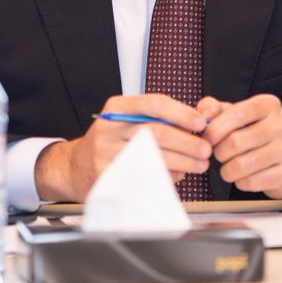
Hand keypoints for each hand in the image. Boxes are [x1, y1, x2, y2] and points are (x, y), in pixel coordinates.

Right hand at [34, 94, 209, 201]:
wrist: (75, 167)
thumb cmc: (111, 142)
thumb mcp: (128, 121)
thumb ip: (161, 118)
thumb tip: (201, 119)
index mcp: (117, 109)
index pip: (153, 104)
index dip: (181, 113)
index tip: (200, 123)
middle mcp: (109, 128)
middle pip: (156, 132)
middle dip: (187, 142)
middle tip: (206, 149)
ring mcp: (105, 155)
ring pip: (152, 156)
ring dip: (182, 162)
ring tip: (199, 164)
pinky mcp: (107, 178)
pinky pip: (143, 177)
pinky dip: (166, 177)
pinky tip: (178, 175)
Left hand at [198, 94, 281, 198]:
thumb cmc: (253, 132)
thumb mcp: (235, 114)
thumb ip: (214, 108)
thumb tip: (204, 116)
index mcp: (268, 105)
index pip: (237, 114)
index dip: (215, 129)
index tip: (207, 139)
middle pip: (236, 142)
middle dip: (219, 152)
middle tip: (219, 155)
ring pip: (242, 165)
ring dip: (227, 170)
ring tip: (228, 167)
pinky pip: (252, 182)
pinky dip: (240, 182)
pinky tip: (243, 176)